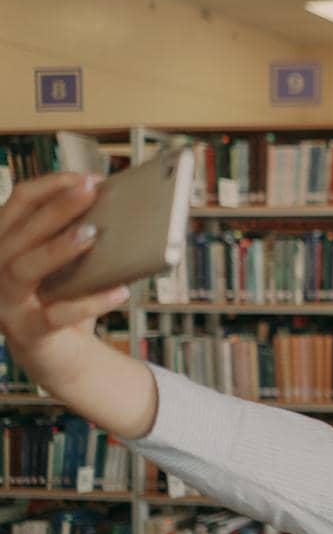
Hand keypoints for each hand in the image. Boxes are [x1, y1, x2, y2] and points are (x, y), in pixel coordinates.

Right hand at [0, 172, 128, 380]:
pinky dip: (89, 302)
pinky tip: (120, 291)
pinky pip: (55, 316)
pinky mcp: (27, 332)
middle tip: (91, 191)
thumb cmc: (65, 299)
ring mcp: (6, 302)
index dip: (50, 185)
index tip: (88, 178)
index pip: (18, 202)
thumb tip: (117, 210)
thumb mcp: (71, 264)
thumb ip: (80, 238)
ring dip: (58, 249)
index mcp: (5, 243)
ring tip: (93, 234)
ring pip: (23, 268)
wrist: (58, 355)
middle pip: (21, 231)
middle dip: (56, 207)